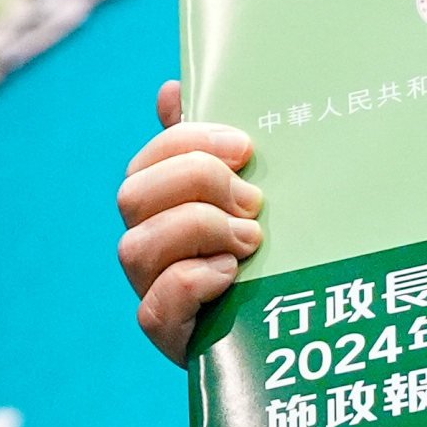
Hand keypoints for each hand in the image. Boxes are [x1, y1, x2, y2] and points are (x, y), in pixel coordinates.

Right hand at [118, 77, 262, 365]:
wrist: (293, 328)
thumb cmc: (273, 251)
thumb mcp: (252, 195)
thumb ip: (215, 149)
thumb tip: (170, 89)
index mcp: (166, 205)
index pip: (150, 160)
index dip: (190, 142)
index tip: (246, 148)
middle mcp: (151, 246)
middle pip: (133, 196)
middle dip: (197, 184)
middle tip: (253, 201)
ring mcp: (154, 291)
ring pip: (136, 248)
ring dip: (199, 231)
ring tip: (251, 240)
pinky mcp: (170, 337)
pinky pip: (153, 309)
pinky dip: (194, 282)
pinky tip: (232, 275)